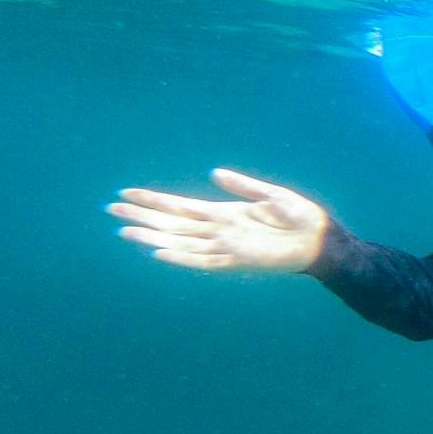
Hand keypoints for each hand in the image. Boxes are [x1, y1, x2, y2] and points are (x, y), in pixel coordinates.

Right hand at [107, 169, 328, 272]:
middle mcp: (219, 230)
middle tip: (110, 208)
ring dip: (152, 236)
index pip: (181, 206)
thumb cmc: (301, 218)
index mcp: (225, 212)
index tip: (127, 192)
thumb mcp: (272, 195)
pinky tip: (159, 251)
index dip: (154, 200)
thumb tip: (214, 173)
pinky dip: (181, 257)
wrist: (321, 241)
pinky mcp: (236, 260)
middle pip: (172, 223)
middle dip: (142, 215)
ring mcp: (225, 246)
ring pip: (179, 241)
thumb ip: (244, 186)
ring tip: (124, 230)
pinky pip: (202, 260)